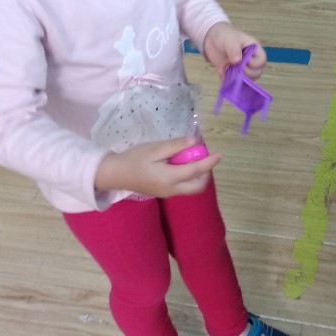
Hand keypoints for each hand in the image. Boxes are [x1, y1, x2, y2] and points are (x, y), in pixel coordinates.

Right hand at [94, 136, 221, 197]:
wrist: (115, 174)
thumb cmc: (134, 159)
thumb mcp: (155, 148)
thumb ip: (176, 146)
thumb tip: (195, 141)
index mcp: (170, 178)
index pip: (197, 171)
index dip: (210, 162)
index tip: (220, 154)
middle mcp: (172, 190)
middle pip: (198, 186)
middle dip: (206, 172)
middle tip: (204, 156)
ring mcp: (167, 193)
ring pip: (191, 188)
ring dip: (197, 175)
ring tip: (192, 158)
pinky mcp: (163, 193)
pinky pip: (182, 187)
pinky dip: (188, 177)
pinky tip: (181, 164)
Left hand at [201, 22, 265, 79]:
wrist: (211, 38)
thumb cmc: (225, 35)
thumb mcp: (230, 39)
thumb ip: (234, 49)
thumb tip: (237, 61)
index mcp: (254, 49)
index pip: (262, 60)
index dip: (256, 64)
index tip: (245, 61)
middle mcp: (250, 59)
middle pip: (257, 72)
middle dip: (248, 74)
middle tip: (237, 69)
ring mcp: (241, 67)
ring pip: (247, 79)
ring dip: (240, 79)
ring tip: (230, 72)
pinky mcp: (232, 73)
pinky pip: (234, 82)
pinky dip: (230, 82)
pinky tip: (223, 74)